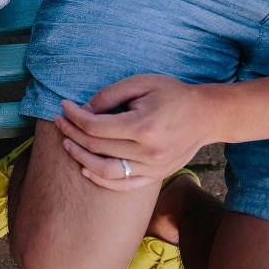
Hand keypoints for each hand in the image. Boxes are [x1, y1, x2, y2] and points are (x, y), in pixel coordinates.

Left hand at [53, 74, 220, 190]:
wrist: (207, 116)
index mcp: (143, 126)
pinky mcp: (156, 176)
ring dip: (81, 158)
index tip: (64, 106)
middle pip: (98, 147)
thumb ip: (111, 95)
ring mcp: (153, 168)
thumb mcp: (142, 83)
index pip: (96, 126)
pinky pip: (123, 185)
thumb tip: (84, 109)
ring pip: (106, 170)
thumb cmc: (173, 95)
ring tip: (67, 144)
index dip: (75, 116)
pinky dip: (101, 179)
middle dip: (72, 133)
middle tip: (60, 122)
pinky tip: (85, 168)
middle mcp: (148, 152)